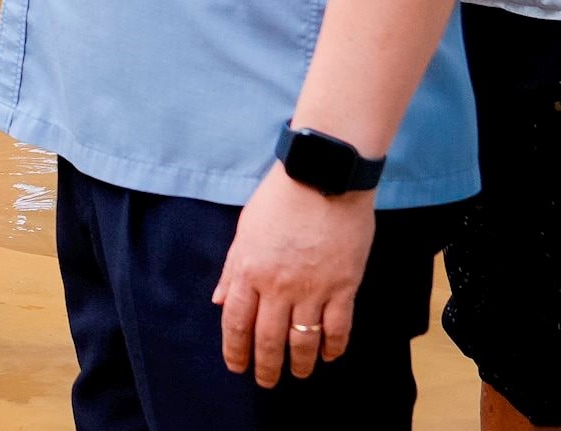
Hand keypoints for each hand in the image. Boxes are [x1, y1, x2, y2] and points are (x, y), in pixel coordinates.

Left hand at [211, 165, 375, 386]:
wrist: (323, 178)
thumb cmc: (279, 199)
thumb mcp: (244, 230)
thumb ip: (231, 269)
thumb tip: (218, 300)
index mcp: (248, 270)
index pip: (235, 322)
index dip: (235, 349)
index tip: (236, 366)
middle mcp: (277, 286)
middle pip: (268, 339)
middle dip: (265, 366)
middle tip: (266, 382)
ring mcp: (312, 289)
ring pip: (303, 341)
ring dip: (300, 364)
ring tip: (299, 374)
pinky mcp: (343, 287)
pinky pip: (337, 328)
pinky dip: (333, 347)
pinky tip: (330, 356)